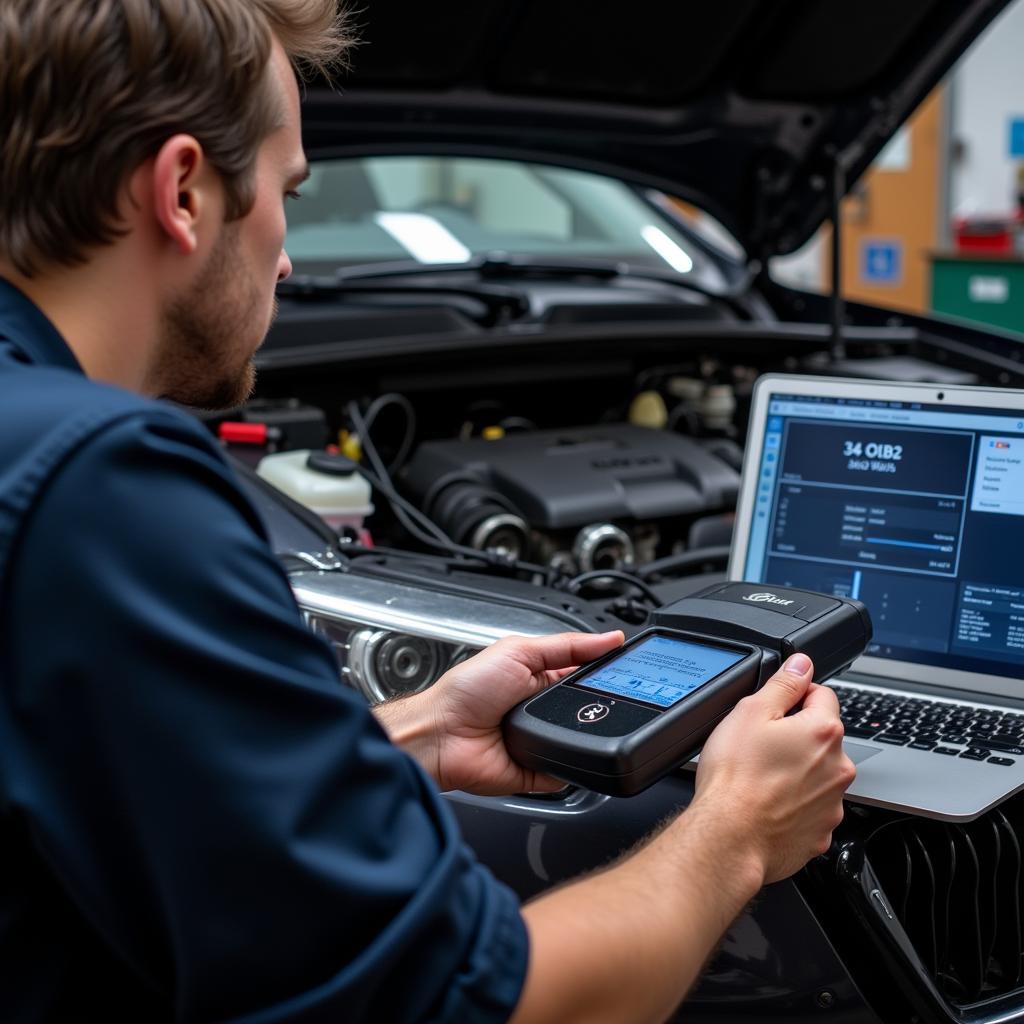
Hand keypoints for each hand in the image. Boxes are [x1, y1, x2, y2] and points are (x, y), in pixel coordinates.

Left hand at [424, 631, 623, 794]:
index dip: (604, 670)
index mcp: (539, 677)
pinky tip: (572, 756)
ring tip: (585, 724)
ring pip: (581, 740)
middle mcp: (541, 709)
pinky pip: (566, 772)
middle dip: (599, 705)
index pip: (583, 672)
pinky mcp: (536, 771)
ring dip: (585, 734)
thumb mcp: (519, 652)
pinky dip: (572, 767)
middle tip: (611, 699)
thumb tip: (608, 638)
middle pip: (587, 708)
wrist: (441, 734)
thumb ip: (565, 645)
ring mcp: (540, 740)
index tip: (628, 667)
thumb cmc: (466, 690)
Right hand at [693, 653, 855, 884]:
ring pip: (817, 773)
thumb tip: (802, 664)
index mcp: (823, 731)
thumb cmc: (735, 779)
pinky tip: (767, 803)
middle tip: (760, 745)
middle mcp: (838, 767)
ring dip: (797, 770)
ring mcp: (832, 803)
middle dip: (796, 736)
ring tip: (760, 778)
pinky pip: (811, 807)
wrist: (729, 837)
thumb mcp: (750, 712)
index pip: (822, 694)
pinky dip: (794, 804)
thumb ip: (783, 684)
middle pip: (822, 736)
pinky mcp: (821, 832)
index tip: (774, 710)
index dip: (795, 696)